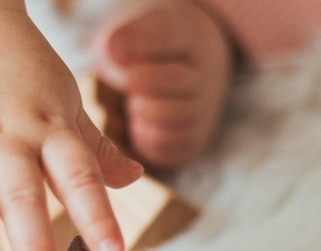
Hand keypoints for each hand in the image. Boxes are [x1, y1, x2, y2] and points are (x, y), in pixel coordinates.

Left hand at [93, 0, 232, 168]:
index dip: (141, 42)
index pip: (170, 34)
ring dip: (143, 113)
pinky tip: (140, 125)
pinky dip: (147, 138)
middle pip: (175, 79)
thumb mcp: (127, 38)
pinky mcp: (194, 140)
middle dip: (142, 83)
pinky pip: (169, 146)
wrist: (173, 80)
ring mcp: (204, 110)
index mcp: (189, 35)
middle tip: (128, 82)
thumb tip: (115, 51)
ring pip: (174, 116)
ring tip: (135, 105)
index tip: (117, 49)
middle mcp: (205, 73)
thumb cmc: (142, 58)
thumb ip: (117, 43)